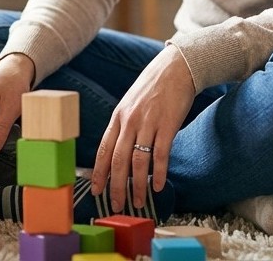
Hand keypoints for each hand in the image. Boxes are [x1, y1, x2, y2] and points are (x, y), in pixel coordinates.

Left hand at [93, 44, 194, 209]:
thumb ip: (124, 126)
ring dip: (137, 186)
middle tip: (116, 205)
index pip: (104, 150)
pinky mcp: (167, 124)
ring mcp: (148, 123)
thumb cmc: (153, 88)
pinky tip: (158, 186)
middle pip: (118, 160)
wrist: (176, 68)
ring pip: (138, 161)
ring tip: (139, 202)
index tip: (95, 191)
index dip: (99, 173)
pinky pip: (160, 154)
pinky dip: (158, 173)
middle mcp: (129, 121)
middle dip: (115, 186)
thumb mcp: (131, 104)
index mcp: (118, 117)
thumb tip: (119, 151)